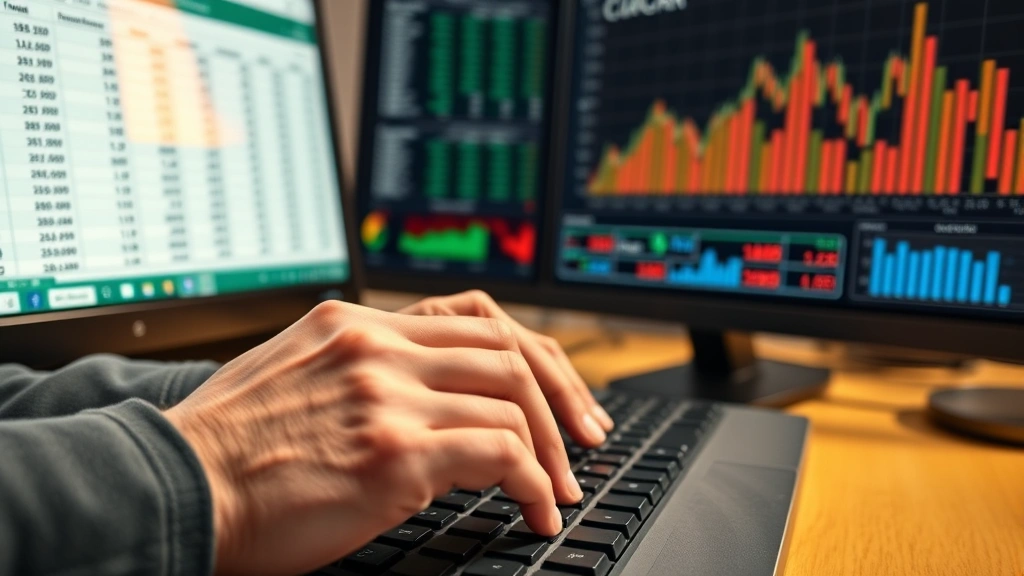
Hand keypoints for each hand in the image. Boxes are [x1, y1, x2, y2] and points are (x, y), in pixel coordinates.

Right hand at [165, 301, 584, 575]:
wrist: (174, 485)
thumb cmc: (228, 445)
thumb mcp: (294, 372)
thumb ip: (360, 366)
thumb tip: (422, 390)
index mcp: (356, 324)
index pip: (474, 316)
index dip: (532, 355)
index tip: (558, 391)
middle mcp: (378, 348)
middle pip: (507, 353)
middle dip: (560, 398)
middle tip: (583, 440)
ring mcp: (387, 396)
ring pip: (512, 401)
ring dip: (551, 450)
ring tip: (560, 488)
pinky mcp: (394, 453)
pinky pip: (499, 454)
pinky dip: (533, 483)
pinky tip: (536, 509)